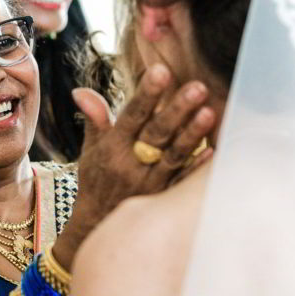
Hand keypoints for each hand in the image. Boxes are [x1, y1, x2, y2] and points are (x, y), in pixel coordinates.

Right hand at [54, 64, 213, 266]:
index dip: (146, 94)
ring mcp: (149, 183)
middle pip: (156, 134)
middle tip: (197, 87)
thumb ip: (94, 118)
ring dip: (192, 134)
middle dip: (176, 110)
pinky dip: (197, 167)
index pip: (131, 116)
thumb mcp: (90, 149)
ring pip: (173, 155)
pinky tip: (213, 151)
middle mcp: (131, 164)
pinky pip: (183, 181)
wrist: (98, 225)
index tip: (161, 70)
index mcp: (112, 147)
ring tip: (210, 112)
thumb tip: (81, 90)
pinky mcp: (164, 197)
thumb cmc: (97, 179)